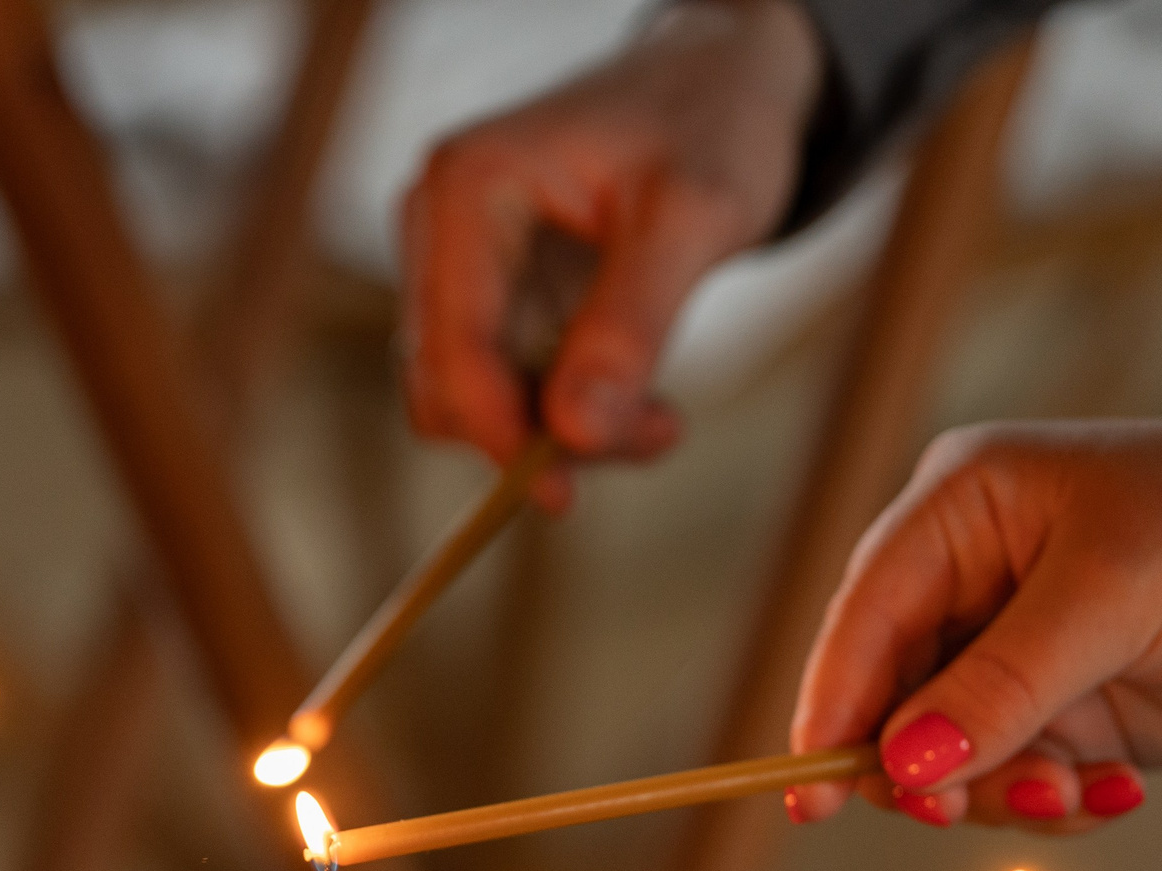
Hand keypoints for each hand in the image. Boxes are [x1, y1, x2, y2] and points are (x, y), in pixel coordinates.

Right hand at [400, 0, 820, 504]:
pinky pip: (507, 387)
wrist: (724, 82)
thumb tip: (573, 436)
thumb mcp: (697, 217)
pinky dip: (570, 412)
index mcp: (467, 186)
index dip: (498, 433)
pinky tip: (644, 398)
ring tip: (662, 418)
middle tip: (657, 432)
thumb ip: (633, 324)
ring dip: (563, 432)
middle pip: (447, 386)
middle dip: (541, 435)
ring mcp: (457, 262)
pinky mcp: (491, 294)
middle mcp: (438, 223)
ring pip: (475, 400)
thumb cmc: (715, 124)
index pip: (451, 348)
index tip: (564, 497)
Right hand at [787, 417, 1161, 829]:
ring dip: (1004, 794)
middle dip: (931, 766)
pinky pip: (1023, 781)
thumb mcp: (1115, 598)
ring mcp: (1028, 651)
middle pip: (893, 701)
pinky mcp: (1080, 710)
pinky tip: (1121, 792)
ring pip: (955, 757)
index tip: (811, 797)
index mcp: (965, 508)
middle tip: (967, 807)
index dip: (830, 708)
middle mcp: (980, 579)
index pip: (864, 618)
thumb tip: (902, 764)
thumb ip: (1000, 686)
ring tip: (1081, 794)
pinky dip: (1057, 804)